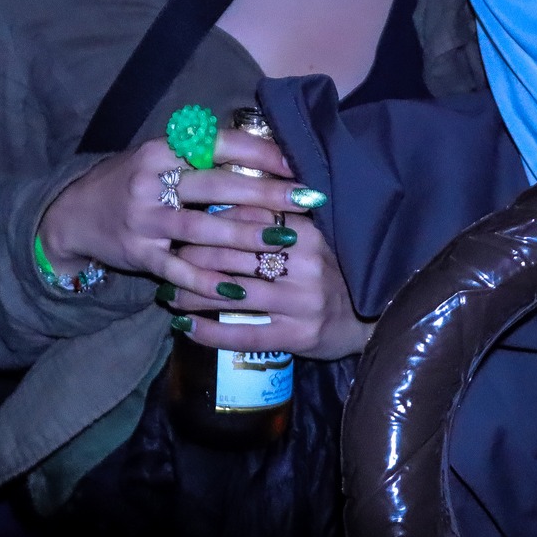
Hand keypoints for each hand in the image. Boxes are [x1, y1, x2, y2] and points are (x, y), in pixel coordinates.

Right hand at [37, 130, 320, 293]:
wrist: (75, 214)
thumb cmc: (132, 181)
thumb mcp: (159, 158)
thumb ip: (201, 155)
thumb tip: (266, 150)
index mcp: (159, 150)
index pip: (216, 145)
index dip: (259, 153)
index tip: (296, 163)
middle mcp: (149, 180)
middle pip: (216, 184)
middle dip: (266, 192)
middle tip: (306, 199)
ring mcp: (142, 219)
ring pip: (201, 228)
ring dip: (247, 235)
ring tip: (285, 240)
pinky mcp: (137, 254)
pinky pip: (178, 269)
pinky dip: (208, 281)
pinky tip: (238, 289)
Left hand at [168, 211, 370, 360]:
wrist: (369, 319)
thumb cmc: (330, 272)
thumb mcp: (310, 237)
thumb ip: (275, 219)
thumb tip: (219, 200)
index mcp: (306, 230)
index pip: (246, 217)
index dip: (208, 221)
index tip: (182, 222)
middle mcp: (304, 262)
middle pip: (232, 254)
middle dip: (192, 257)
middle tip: (168, 259)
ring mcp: (299, 301)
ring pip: (231, 293)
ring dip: (191, 294)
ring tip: (167, 294)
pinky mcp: (295, 335)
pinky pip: (242, 333)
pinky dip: (209, 331)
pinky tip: (185, 328)